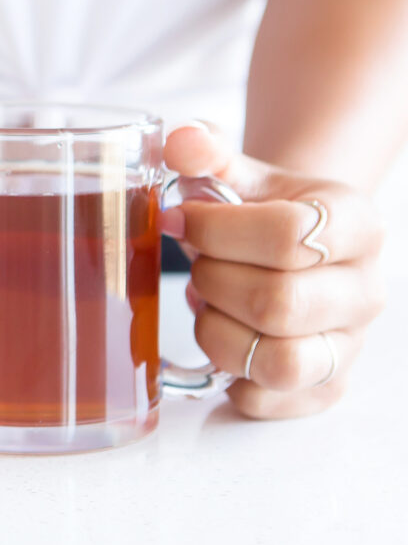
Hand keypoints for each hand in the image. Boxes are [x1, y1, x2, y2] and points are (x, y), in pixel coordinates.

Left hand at [161, 124, 386, 418]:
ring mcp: (350, 344)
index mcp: (356, 223)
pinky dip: (227, 371)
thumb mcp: (239, 171)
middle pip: (279, 303)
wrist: (291, 243)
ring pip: (277, 362)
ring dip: (218, 332)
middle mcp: (366, 289)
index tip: (179, 218)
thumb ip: (205, 151)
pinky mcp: (325, 388)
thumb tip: (180, 144)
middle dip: (215, 281)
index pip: (287, 234)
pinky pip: (266, 400)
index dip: (215, 230)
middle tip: (198, 265)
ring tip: (209, 303)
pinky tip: (225, 332)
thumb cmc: (262, 209)